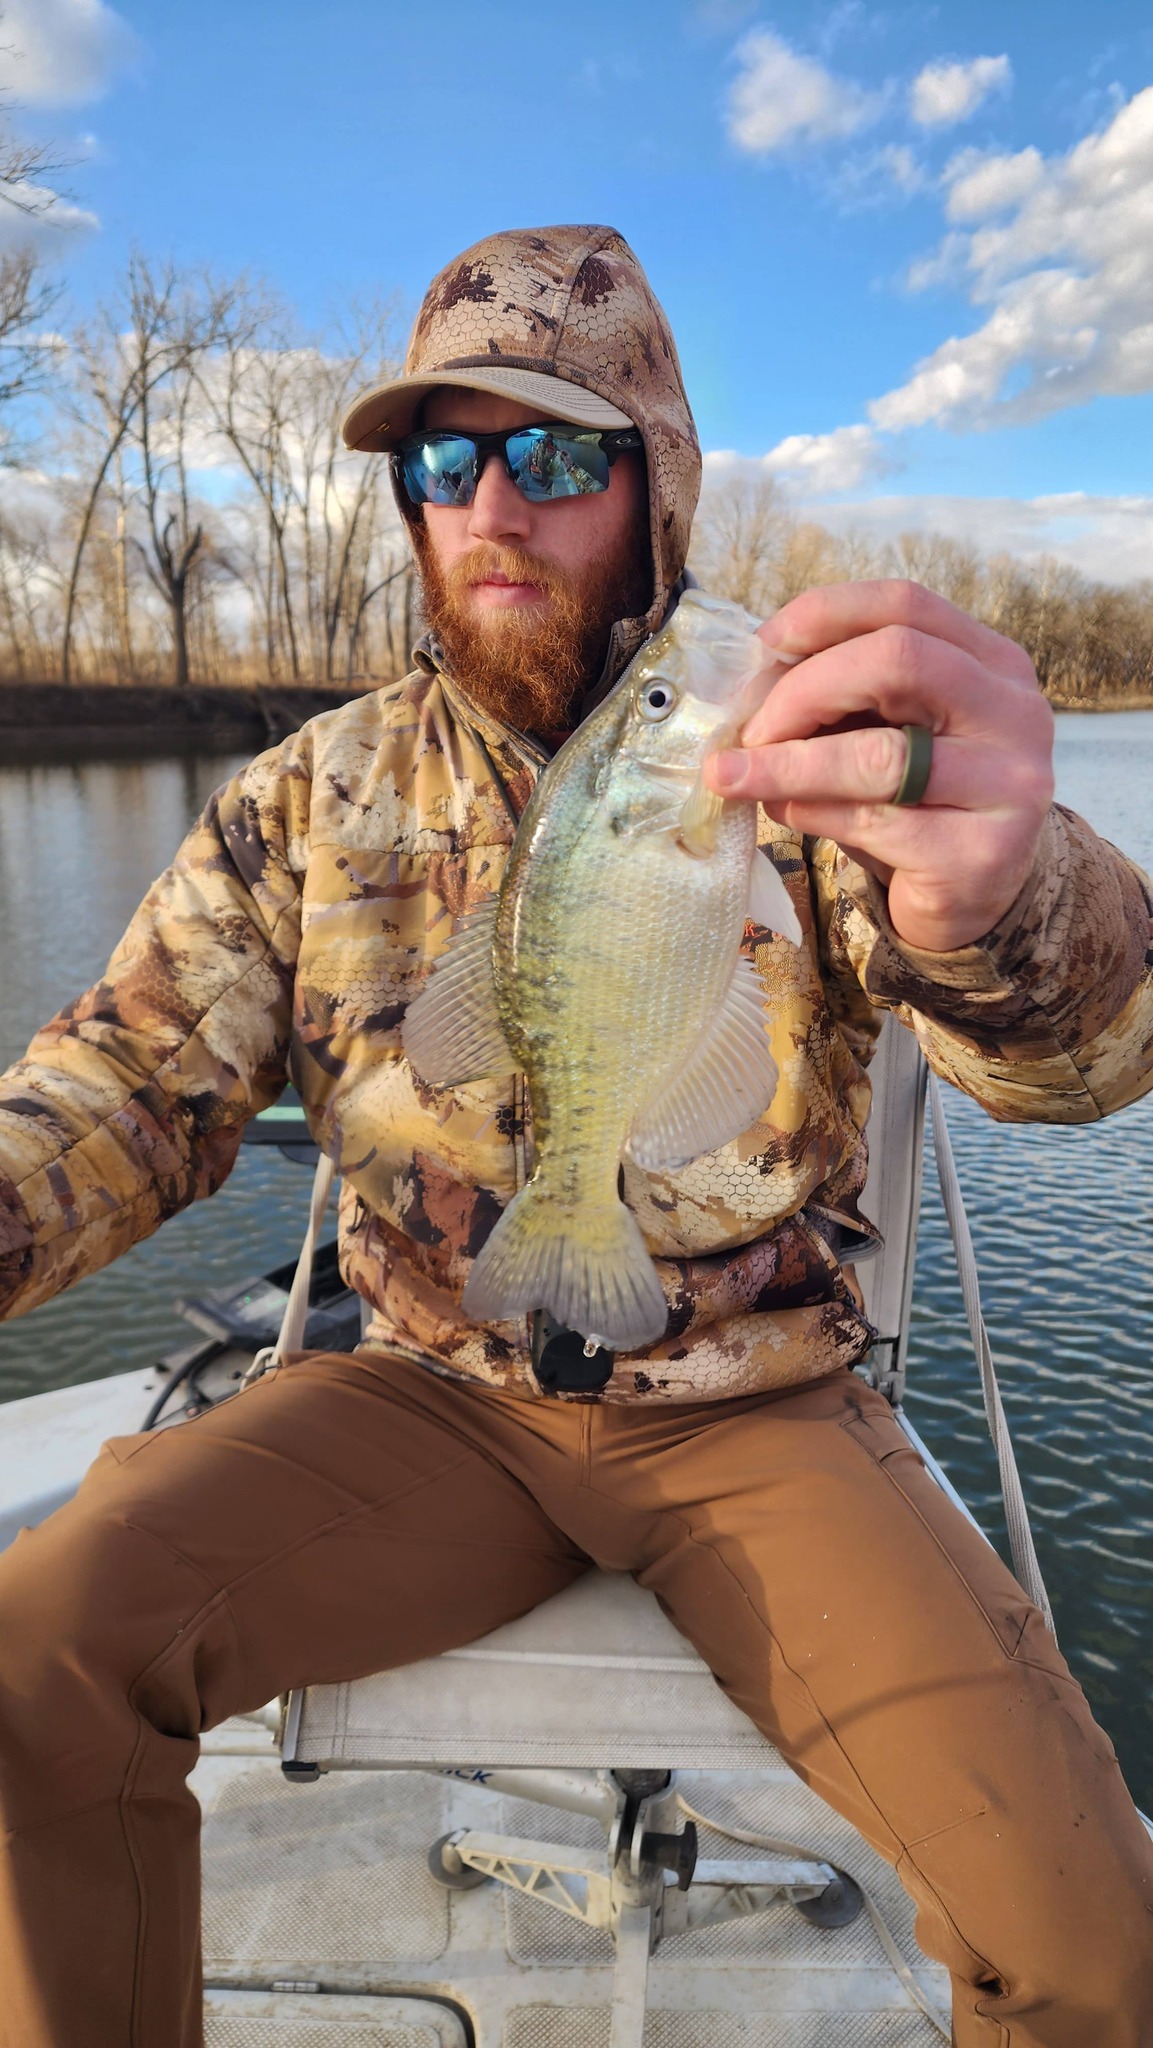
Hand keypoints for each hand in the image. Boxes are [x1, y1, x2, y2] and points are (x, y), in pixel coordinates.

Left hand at [704, 580, 1055, 952]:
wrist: (971, 898)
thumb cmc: (917, 801)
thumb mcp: (885, 730)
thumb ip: (839, 698)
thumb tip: (750, 684)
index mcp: (992, 663)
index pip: (906, 604)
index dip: (826, 613)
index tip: (765, 644)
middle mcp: (1014, 714)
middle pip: (898, 660)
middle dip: (804, 689)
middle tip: (750, 728)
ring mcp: (1008, 786)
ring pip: (880, 754)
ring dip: (787, 762)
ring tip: (735, 776)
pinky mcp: (980, 854)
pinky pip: (872, 820)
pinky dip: (810, 811)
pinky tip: (785, 812)